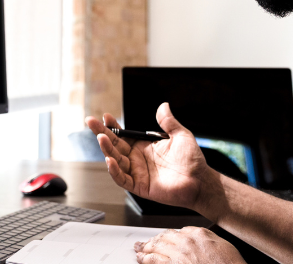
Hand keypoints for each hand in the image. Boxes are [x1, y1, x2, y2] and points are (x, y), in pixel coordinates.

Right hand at [85, 103, 214, 211]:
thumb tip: (163, 105)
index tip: (105, 116)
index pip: (123, 134)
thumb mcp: (181, 136)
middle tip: (91, 122)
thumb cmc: (192, 161)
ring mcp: (137, 172)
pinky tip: (110, 161)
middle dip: (101, 134)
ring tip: (101, 138)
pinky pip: (122, 179)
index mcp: (143, 146)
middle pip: (114, 145)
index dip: (113, 126)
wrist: (200, 181)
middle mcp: (137, 159)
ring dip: (107, 150)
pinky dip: (114, 171)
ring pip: (115, 160)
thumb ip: (169, 121)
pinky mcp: (139, 186)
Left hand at [133, 227, 246, 263]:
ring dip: (145, 249)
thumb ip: (207, 238)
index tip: (163, 238)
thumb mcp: (222, 244)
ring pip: (156, 247)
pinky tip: (141, 260)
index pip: (177, 231)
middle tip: (143, 243)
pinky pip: (154, 261)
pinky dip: (145, 260)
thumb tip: (199, 238)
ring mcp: (178, 254)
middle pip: (163, 237)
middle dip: (152, 240)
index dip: (167, 235)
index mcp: (198, 233)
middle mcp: (185, 241)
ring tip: (139, 250)